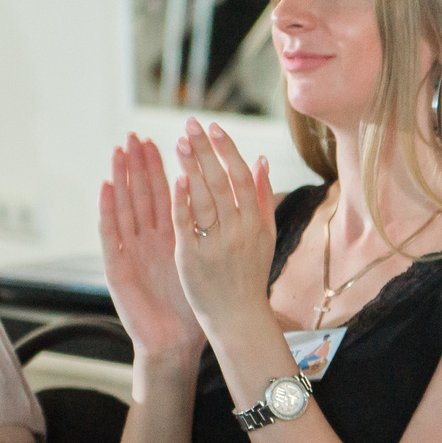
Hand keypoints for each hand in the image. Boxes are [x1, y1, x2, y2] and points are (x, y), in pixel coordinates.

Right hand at [100, 134, 203, 370]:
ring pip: (125, 206)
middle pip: (144, 194)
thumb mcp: (208, 260)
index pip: (170, 193)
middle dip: (141, 164)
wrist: (175, 340)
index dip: (169, 167)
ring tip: (119, 150)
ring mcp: (131, 250)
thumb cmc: (194, 302)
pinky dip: (108, 209)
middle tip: (136, 135)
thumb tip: (240, 205)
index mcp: (172, 235)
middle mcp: (149, 238)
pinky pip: (111, 233)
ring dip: (121, 178)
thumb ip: (218, 231)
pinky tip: (106, 187)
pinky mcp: (118, 266)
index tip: (171, 139)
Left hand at [168, 118, 277, 338]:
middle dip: (206, 151)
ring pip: (205, 199)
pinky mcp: (193, 257)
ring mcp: (216, 244)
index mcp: (256, 223)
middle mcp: (239, 231)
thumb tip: (261, 160)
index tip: (214, 127)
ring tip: (180, 142)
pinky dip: (183, 201)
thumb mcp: (265, 235)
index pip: (243, 178)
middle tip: (191, 125)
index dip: (228, 151)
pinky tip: (176, 178)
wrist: (238, 317)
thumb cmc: (249, 274)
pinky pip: (187, 224)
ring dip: (193, 168)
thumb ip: (262, 198)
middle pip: (222, 183)